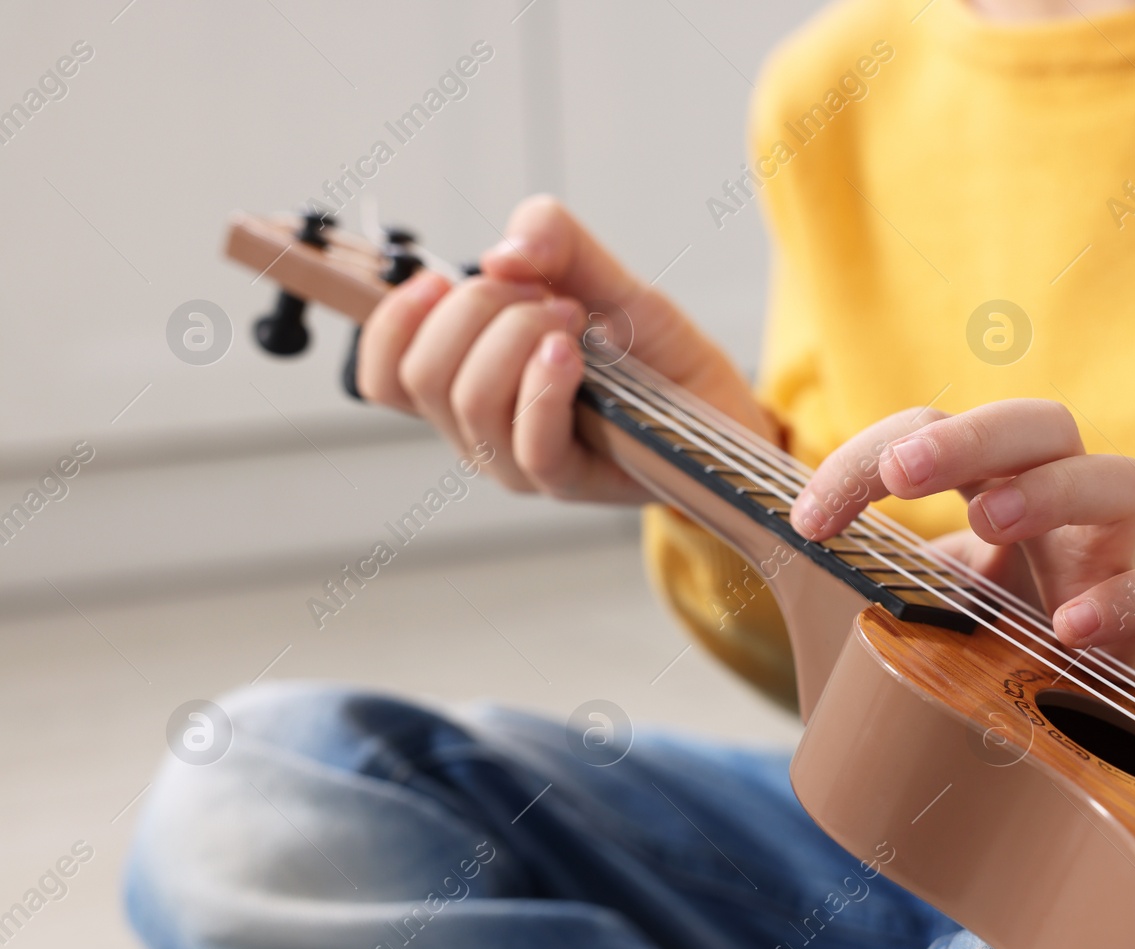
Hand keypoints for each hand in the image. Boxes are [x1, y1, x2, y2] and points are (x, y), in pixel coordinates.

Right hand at [358, 195, 775, 501]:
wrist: (716, 401)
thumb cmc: (652, 352)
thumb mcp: (604, 276)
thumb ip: (555, 243)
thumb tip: (501, 255)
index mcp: (465, 384)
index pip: (382, 376)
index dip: (391, 322)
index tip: (439, 278)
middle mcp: (480, 431)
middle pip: (422, 375)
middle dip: (476, 308)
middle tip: (544, 293)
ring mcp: (518, 463)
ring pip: (469, 400)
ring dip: (517, 335)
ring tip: (573, 319)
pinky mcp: (568, 482)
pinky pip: (527, 444)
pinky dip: (543, 384)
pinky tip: (573, 353)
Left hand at [790, 399, 1134, 712]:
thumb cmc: (1026, 600)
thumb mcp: (949, 584)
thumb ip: (893, 581)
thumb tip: (802, 601)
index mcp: (997, 474)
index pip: (929, 435)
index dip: (861, 465)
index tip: (805, 523)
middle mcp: (1062, 490)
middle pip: (1035, 426)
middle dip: (966, 438)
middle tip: (902, 471)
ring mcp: (1119, 543)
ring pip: (1117, 481)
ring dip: (1050, 490)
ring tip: (990, 518)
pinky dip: (1122, 600)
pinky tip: (1072, 628)